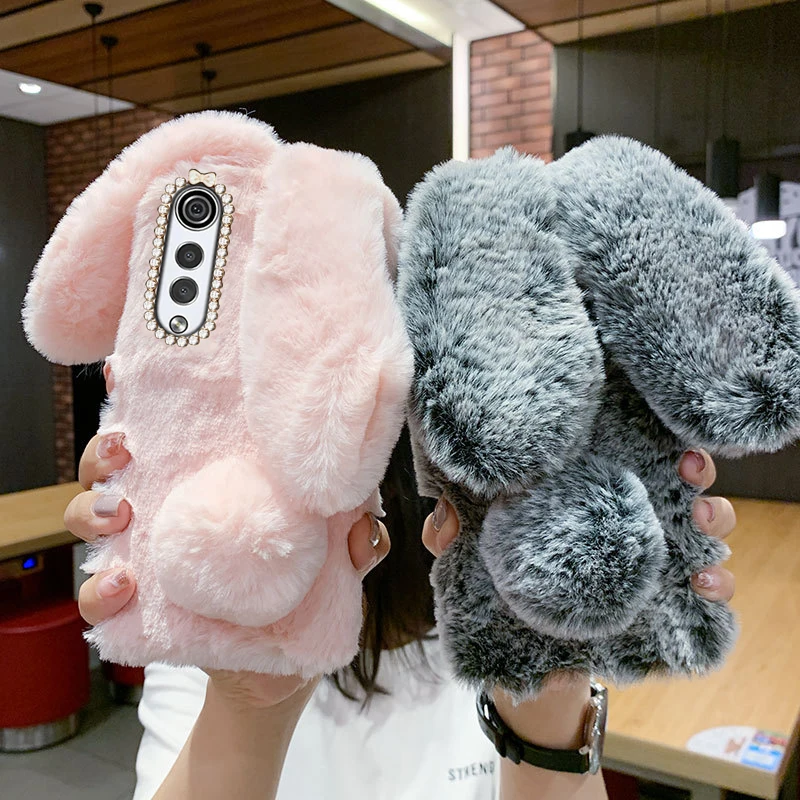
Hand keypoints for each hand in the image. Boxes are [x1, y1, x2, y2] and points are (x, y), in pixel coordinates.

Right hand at [65, 383, 389, 714]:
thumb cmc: (306, 593)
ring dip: (95, 507)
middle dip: (109, 447)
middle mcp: (169, 506)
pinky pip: (97, 594)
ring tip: (121, 512)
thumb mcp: (338, 559)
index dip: (143, 393)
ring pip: (91, 513)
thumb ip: (354, 540)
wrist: (278, 668)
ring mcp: (145, 553)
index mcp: (210, 478)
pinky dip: (100, 589)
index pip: (171, 427)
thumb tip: (362, 530)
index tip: (128, 370)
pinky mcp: (137, 608)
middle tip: (126, 447)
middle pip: (116, 461)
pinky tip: (123, 585)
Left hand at [422, 448, 735, 603]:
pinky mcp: (660, 602)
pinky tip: (707, 583)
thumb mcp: (469, 554)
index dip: (643, 431)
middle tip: (688, 468)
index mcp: (581, 490)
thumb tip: (443, 523)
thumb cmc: (495, 585)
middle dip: (690, 467)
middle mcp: (623, 515)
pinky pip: (703, 589)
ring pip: (699, 523)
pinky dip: (717, 583)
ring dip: (713, 515)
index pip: (620, 447)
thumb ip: (453, 533)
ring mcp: (647, 556)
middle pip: (672, 477)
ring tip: (703, 518)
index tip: (654, 423)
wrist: (518, 660)